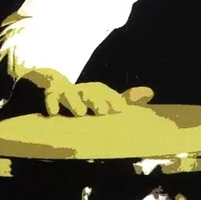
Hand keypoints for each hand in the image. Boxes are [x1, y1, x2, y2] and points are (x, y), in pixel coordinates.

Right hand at [14, 68, 153, 115]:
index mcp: (98, 90)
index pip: (107, 93)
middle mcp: (83, 89)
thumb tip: (151, 92)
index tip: (121, 110)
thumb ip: (126, 99)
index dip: (114, 100)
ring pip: (70, 94)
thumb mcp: (105, 99)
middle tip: (103, 112)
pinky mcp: (50, 94)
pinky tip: (53, 113)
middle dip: (97, 101)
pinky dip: (51, 103)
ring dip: (74, 102)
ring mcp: (66, 91)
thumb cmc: (87, 99)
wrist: (55, 86)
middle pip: (91, 92)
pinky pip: (49, 97)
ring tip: (80, 113)